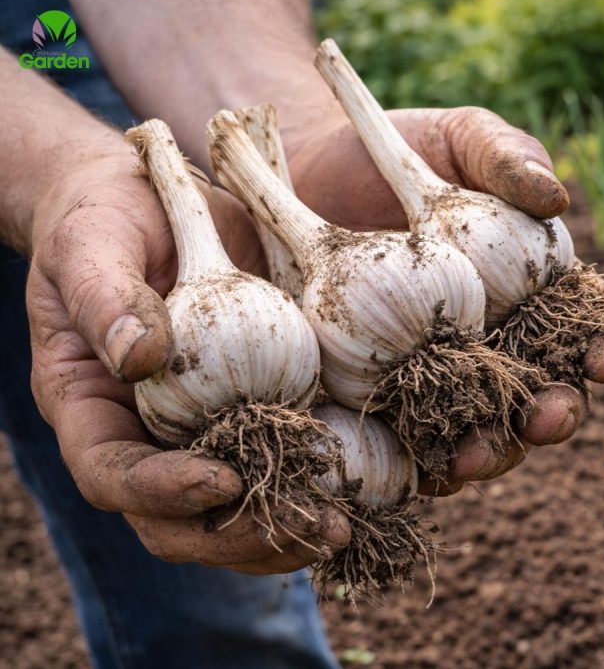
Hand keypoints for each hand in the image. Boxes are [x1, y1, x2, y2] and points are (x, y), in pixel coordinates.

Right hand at [26, 147, 349, 573]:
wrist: (157, 204)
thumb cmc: (108, 221)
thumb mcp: (93, 246)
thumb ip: (105, 298)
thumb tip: (137, 358)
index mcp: (92, 412)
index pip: (115, 477)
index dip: (163, 493)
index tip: (223, 480)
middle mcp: (149, 440)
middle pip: (183, 523)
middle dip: (243, 535)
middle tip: (310, 528)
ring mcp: (207, 435)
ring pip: (240, 514)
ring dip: (292, 532)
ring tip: (345, 528)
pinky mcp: (262, 414)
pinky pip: (289, 470)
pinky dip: (327, 489)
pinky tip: (375, 488)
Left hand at [282, 106, 603, 494]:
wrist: (306, 167)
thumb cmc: (402, 148)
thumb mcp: (462, 139)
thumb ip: (507, 158)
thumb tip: (556, 195)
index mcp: (538, 292)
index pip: (587, 329)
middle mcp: (500, 346)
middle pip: (543, 396)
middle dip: (555, 413)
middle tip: (550, 417)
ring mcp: (442, 380)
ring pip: (481, 435)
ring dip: (489, 453)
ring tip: (475, 457)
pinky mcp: (380, 401)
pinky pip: (404, 446)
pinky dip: (413, 465)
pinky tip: (411, 469)